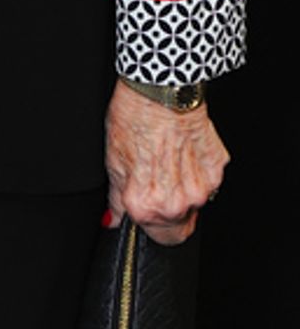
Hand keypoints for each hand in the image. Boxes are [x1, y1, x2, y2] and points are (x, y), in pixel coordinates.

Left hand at [104, 79, 227, 244]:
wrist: (160, 90)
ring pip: (195, 204)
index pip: (156, 238)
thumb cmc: (133, 119)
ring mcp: (201, 188)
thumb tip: (114, 219)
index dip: (149, 224)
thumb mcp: (112, 160)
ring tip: (167, 160)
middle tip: (155, 182)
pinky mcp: (217, 169)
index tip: (144, 209)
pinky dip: (196, 172)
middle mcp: (176, 203)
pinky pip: (207, 182)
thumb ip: (116, 198)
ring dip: (183, 191)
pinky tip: (182, 151)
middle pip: (179, 227)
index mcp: (145, 205)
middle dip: (167, 213)